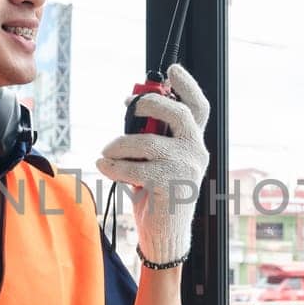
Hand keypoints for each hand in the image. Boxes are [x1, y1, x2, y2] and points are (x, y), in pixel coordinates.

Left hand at [95, 64, 210, 264]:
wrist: (164, 234)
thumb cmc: (157, 194)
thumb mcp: (157, 160)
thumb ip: (152, 135)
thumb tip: (132, 106)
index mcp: (194, 144)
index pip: (199, 107)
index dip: (187, 85)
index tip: (172, 70)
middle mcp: (195, 152)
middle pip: (177, 113)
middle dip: (150, 104)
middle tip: (131, 107)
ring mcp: (184, 168)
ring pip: (145, 142)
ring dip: (118, 145)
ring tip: (105, 152)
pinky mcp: (168, 184)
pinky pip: (133, 166)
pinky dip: (113, 165)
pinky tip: (104, 166)